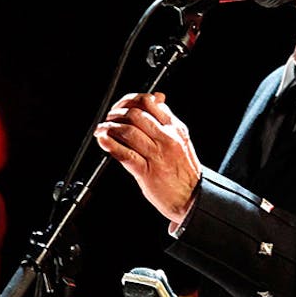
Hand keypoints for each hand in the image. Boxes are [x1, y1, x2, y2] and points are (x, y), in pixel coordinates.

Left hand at [93, 92, 201, 223]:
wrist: (193, 199)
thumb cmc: (184, 171)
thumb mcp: (181, 139)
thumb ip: (167, 119)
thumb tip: (157, 97)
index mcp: (175, 128)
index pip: (149, 103)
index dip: (129, 101)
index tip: (120, 106)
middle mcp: (167, 138)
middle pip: (136, 114)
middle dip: (117, 114)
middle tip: (109, 119)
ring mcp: (157, 155)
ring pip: (129, 131)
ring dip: (110, 127)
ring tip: (102, 129)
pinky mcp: (147, 172)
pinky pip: (125, 154)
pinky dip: (110, 145)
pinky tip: (103, 140)